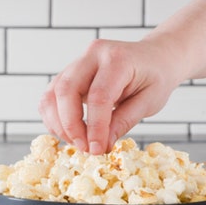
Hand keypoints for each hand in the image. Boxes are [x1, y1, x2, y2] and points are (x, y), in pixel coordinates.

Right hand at [39, 38, 182, 154]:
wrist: (154, 57)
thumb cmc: (155, 78)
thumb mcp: (150, 101)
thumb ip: (124, 122)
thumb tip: (100, 145)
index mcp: (118, 59)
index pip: (99, 96)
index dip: (94, 126)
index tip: (96, 149)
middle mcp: (92, 55)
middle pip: (66, 91)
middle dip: (70, 125)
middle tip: (83, 147)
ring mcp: (76, 62)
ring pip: (52, 95)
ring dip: (58, 124)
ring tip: (76, 142)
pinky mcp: (67, 73)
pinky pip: (50, 97)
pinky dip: (54, 118)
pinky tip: (68, 132)